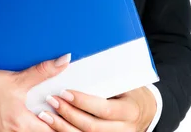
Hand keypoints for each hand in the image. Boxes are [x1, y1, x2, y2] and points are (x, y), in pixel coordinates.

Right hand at [0, 53, 71, 131]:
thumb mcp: (16, 78)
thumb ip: (43, 72)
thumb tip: (63, 62)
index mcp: (21, 123)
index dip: (62, 124)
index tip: (68, 117)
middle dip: (50, 127)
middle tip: (55, 117)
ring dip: (33, 128)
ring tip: (38, 119)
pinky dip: (18, 129)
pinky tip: (18, 120)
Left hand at [37, 86, 156, 131]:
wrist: (144, 112)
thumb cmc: (132, 92)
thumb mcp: (126, 83)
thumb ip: (108, 79)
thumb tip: (80, 64)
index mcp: (129, 110)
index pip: (103, 109)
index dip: (82, 102)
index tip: (65, 92)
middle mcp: (123, 129)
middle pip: (91, 127)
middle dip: (68, 114)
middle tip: (51, 100)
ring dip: (63, 127)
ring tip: (46, 115)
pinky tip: (54, 127)